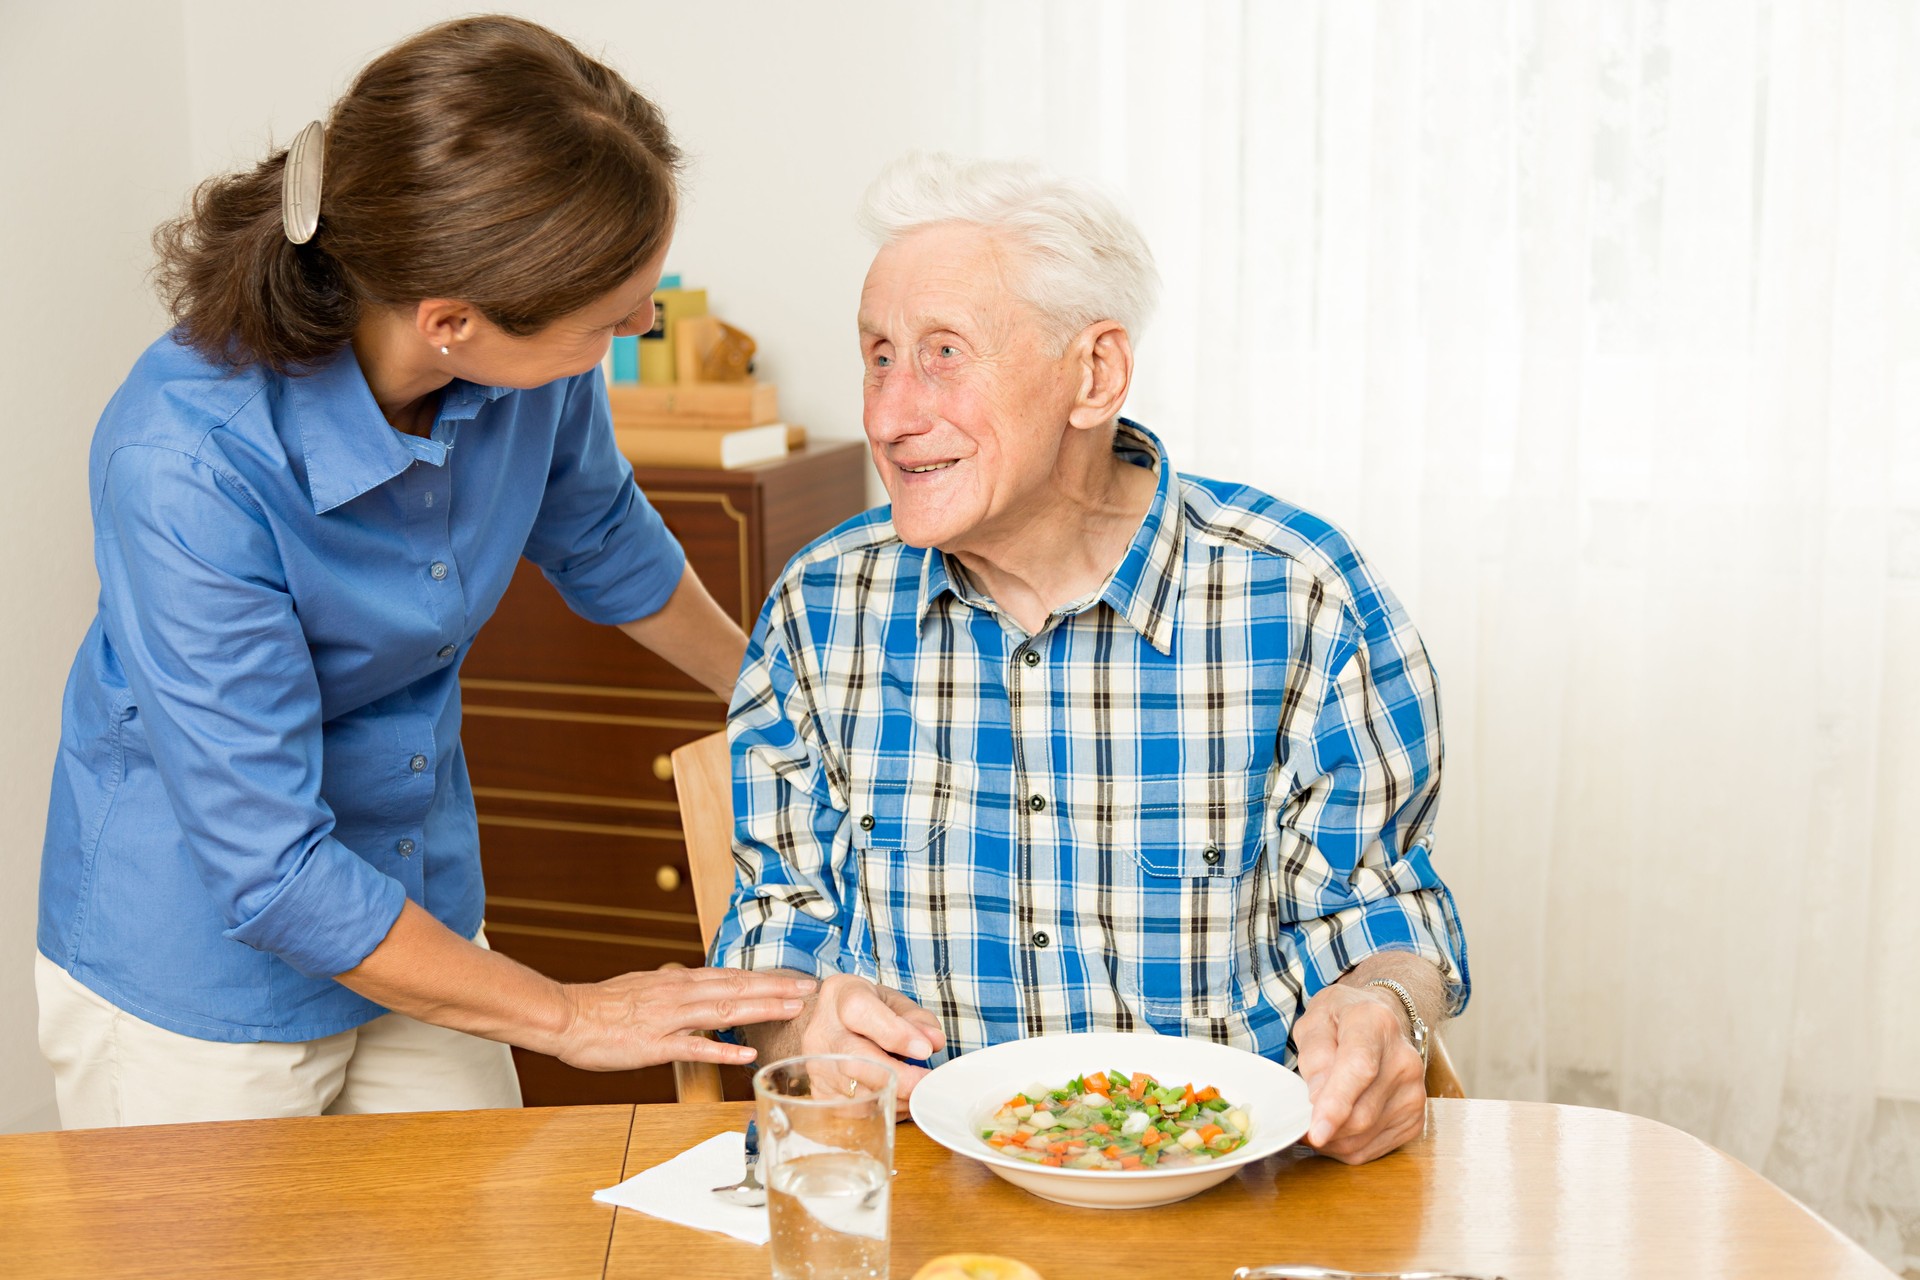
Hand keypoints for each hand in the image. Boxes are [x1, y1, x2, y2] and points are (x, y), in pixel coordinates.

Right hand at [549, 966, 815, 1071]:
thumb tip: (695, 985)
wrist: (567, 1016)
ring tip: (793, 1009)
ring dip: (761, 1007)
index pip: (733, 975)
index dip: (767, 977)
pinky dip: (723, 1047)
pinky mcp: (654, 1044)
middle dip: (777, 988)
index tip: (797, 979)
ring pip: (724, 1008)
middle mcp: (680, 992)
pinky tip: (747, 1052)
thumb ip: (675, 988)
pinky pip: (694, 1046)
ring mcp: (669, 1018)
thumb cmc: (603, 1006)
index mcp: (679, 980)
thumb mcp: (646, 986)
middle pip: (737, 986)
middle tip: (811, 989)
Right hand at [791, 973, 946, 1110]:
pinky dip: (883, 1109)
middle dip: (899, 1078)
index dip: (895, 1034)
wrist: (828, 1022)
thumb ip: (917, 1018)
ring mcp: (816, 1066)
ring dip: (896, 1098)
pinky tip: (898, 1099)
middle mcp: (821, 1032)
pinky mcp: (819, 1094)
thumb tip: (933, 1042)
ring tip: (917, 1091)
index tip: (924, 1050)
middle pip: (854, 1061)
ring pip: (855, 1094)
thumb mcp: (893, 1001)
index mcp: (840, 996)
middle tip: (928, 1083)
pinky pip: (853, 1113)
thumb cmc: (866, 1010)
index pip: (860, 1013)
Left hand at [1293, 983, 1426, 1163]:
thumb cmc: (1342, 1019)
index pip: (1359, 1069)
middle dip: (1323, 1127)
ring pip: (1364, 1137)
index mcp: (1376, 1025)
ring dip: (1332, 1139)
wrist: (1381, 1024)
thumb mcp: (1315, 1021)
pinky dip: (1347, 1145)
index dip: (1336, 1104)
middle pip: (1361, 1113)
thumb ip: (1314, 1055)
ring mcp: (1414, 1092)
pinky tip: (1338, 1126)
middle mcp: (1404, 1060)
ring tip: (1317, 1118)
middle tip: (1299, 1121)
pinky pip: (1373, 1148)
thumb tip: (1316, 1099)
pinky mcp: (1415, 1118)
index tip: (1316, 1132)